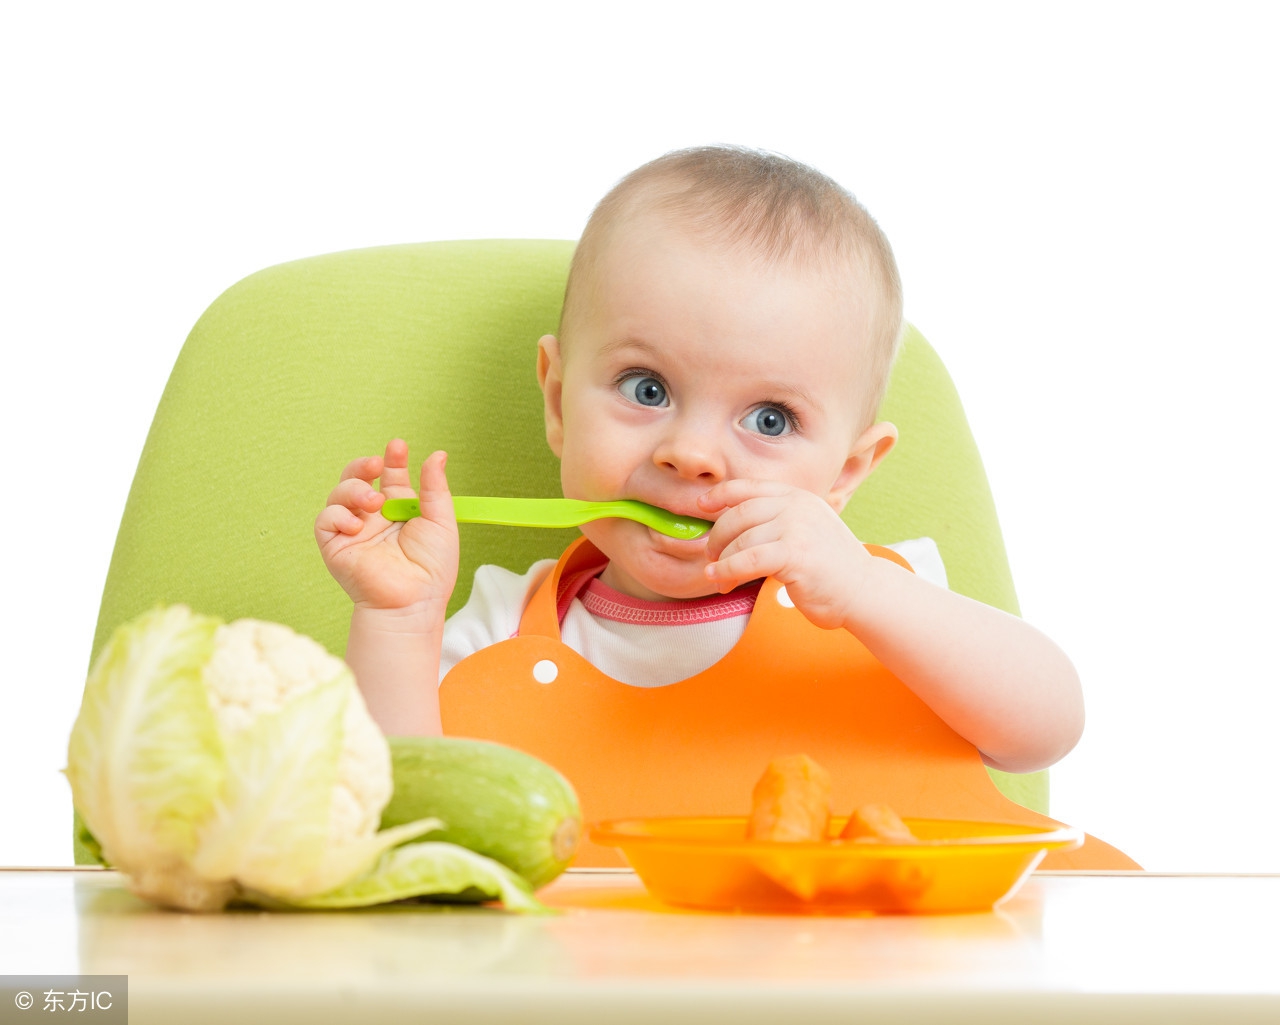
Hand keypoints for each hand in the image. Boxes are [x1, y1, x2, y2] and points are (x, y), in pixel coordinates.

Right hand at [314, 439, 458, 612]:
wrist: (414, 601)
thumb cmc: (432, 568)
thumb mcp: (441, 521)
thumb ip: (435, 487)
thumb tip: (437, 454)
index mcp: (398, 509)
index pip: (390, 475)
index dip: (392, 459)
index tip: (398, 446)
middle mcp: (373, 517)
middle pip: (357, 479)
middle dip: (362, 465)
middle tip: (375, 464)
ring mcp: (353, 530)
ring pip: (338, 494)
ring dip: (353, 490)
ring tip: (373, 502)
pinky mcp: (335, 546)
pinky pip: (325, 521)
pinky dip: (338, 515)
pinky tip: (357, 524)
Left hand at [698, 480, 874, 629]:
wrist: (864, 591)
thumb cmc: (830, 569)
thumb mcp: (805, 532)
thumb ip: (777, 523)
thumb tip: (731, 531)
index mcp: (798, 497)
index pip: (750, 487)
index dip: (721, 494)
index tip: (701, 505)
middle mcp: (796, 506)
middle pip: (738, 514)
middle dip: (717, 537)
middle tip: (710, 558)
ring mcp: (796, 527)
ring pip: (740, 540)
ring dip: (722, 562)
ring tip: (718, 579)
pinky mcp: (795, 554)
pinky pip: (747, 560)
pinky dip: (727, 570)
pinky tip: (720, 580)